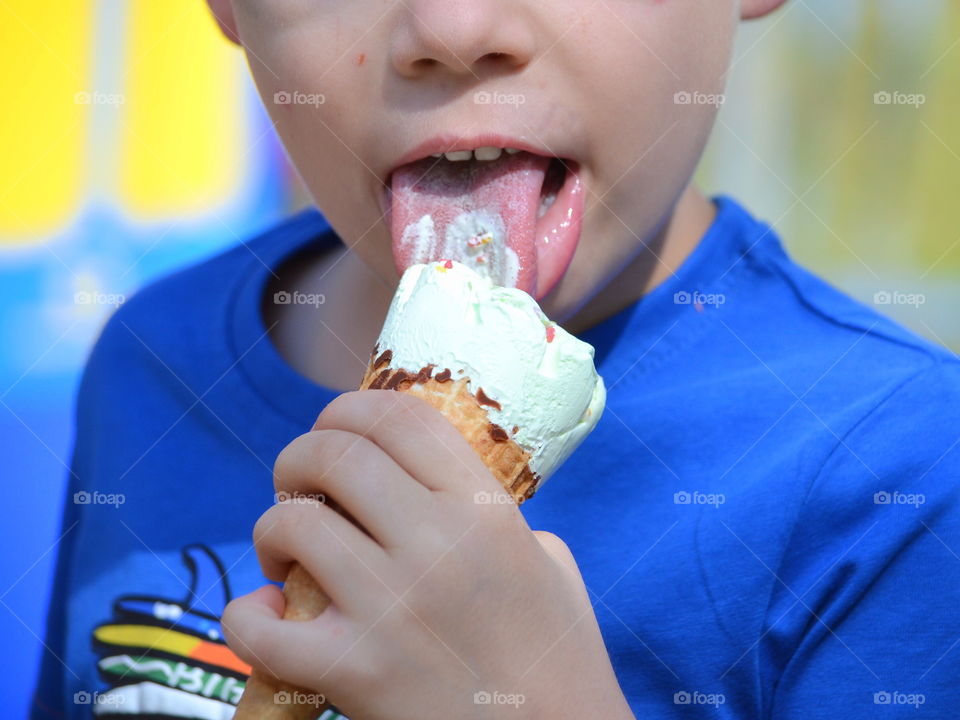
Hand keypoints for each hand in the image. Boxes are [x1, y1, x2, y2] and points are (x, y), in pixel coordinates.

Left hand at [223, 389, 632, 719]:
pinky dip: (245, 615)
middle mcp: (436, 543)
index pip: (399, 417)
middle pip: (335, 455)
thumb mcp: (550, 566)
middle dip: (298, 459)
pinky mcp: (353, 671)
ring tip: (283, 556)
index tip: (333, 429)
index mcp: (484, 510)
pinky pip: (260, 627)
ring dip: (272, 529)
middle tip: (297, 486)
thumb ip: (498, 519)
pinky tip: (264, 614)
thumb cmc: (558, 661)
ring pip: (292, 524)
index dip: (350, 409)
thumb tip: (444, 493)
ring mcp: (390, 606)